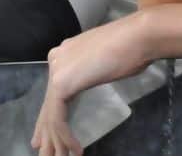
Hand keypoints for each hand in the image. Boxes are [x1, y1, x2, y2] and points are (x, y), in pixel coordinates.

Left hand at [30, 13, 153, 155]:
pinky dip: (65, 136)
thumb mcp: (104, 63)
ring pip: (50, 114)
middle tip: (45, 153)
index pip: (54, 93)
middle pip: (48, 104)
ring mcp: (57, 70)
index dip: (49, 116)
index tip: (48, 137)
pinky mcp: (62, 83)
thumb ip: (89, 72)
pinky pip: (58, 117)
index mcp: (64, 54)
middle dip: (47, 132)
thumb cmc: (131, 48)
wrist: (137, 37)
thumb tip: (86, 83)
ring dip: (56, 140)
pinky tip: (75, 149)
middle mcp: (56, 60)